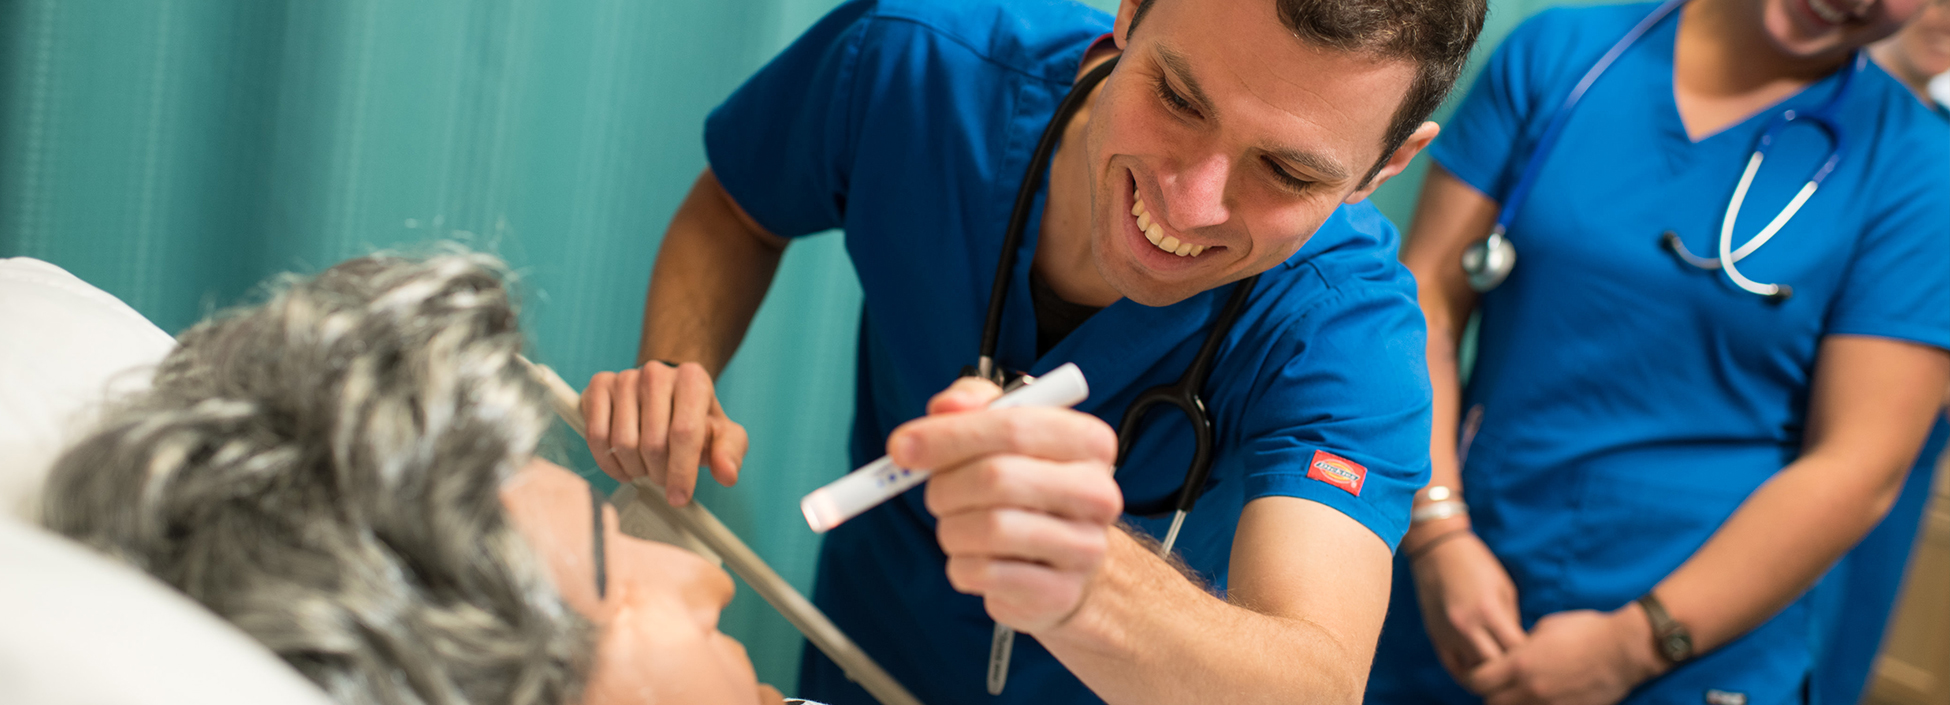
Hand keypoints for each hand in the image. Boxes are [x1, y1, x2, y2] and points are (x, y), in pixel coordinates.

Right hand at [582, 361, 749, 504]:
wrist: (667, 393)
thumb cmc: (694, 417)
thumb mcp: (722, 434)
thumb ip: (729, 453)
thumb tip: (727, 474)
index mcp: (692, 379)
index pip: (684, 433)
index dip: (681, 471)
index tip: (679, 497)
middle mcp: (657, 373)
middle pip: (652, 443)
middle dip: (659, 473)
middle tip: (664, 476)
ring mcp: (625, 377)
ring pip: (623, 443)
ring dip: (635, 468)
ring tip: (646, 467)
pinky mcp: (599, 386)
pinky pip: (596, 435)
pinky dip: (608, 461)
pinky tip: (622, 465)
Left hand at [889, 377, 1121, 632]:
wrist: (1066, 564)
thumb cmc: (1029, 487)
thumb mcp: (1007, 432)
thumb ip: (974, 404)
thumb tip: (945, 407)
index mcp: (1089, 442)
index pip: (1013, 427)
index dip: (949, 435)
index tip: (902, 447)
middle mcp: (1098, 493)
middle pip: (997, 477)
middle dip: (946, 485)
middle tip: (934, 494)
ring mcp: (1084, 548)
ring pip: (989, 528)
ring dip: (951, 528)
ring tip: (958, 527)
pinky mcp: (1060, 593)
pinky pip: (984, 573)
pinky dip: (961, 565)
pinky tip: (976, 558)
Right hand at [1410, 530, 1526, 681]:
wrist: (1437, 550)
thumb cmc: (1477, 564)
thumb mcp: (1504, 588)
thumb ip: (1511, 621)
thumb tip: (1518, 648)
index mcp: (1489, 611)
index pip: (1516, 650)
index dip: (1531, 657)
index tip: (1539, 657)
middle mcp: (1467, 627)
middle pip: (1496, 668)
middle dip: (1512, 670)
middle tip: (1523, 669)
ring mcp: (1448, 634)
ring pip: (1474, 674)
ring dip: (1491, 675)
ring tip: (1503, 672)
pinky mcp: (1435, 636)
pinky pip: (1454, 668)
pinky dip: (1468, 674)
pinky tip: (1481, 671)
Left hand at [1465, 607, 1665, 704]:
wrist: (1625, 649)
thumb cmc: (1586, 630)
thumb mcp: (1545, 628)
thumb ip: (1521, 645)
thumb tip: (1510, 654)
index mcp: (1520, 663)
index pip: (1477, 681)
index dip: (1473, 676)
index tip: (1479, 670)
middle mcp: (1530, 689)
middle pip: (1491, 703)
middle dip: (1490, 693)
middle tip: (1498, 683)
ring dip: (1511, 703)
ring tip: (1519, 692)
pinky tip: (1542, 698)